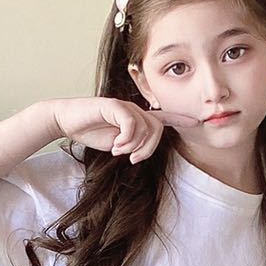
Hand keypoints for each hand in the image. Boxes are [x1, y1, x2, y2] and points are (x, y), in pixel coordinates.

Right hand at [49, 97, 199, 163]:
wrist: (67, 121)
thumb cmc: (92, 131)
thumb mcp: (117, 143)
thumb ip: (132, 145)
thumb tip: (140, 152)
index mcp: (137, 118)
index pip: (163, 118)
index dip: (180, 118)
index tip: (197, 121)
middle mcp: (134, 109)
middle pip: (156, 129)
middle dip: (148, 149)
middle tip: (132, 159)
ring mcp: (124, 106)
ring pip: (145, 127)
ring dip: (134, 146)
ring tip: (119, 151)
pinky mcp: (112, 105)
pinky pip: (130, 122)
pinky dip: (126, 138)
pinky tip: (116, 145)